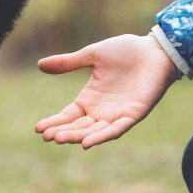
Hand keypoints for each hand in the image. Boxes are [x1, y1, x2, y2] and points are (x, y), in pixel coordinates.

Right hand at [35, 34, 176, 148]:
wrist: (154, 49)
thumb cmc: (126, 51)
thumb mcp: (92, 55)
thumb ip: (69, 63)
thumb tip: (40, 64)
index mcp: (90, 98)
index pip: (68, 115)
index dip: (55, 122)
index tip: (38, 128)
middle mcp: (102, 110)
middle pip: (78, 126)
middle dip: (63, 132)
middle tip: (47, 136)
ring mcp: (117, 114)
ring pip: (94, 131)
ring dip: (78, 136)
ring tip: (60, 139)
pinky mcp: (133, 115)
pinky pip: (116, 129)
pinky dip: (102, 136)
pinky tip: (87, 142)